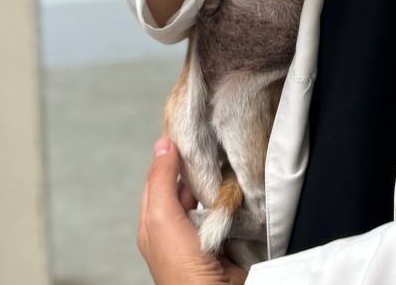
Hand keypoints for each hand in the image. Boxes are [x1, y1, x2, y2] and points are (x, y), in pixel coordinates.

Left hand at [138, 136, 246, 283]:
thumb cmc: (182, 267)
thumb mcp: (162, 219)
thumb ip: (161, 181)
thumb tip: (162, 143)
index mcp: (154, 222)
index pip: (160, 177)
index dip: (170, 153)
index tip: (187, 129)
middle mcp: (176, 228)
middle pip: (186, 185)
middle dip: (198, 165)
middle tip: (213, 139)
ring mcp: (201, 235)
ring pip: (209, 196)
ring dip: (219, 181)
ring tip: (229, 157)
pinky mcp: (225, 240)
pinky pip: (229, 210)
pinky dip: (234, 197)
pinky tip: (241, 182)